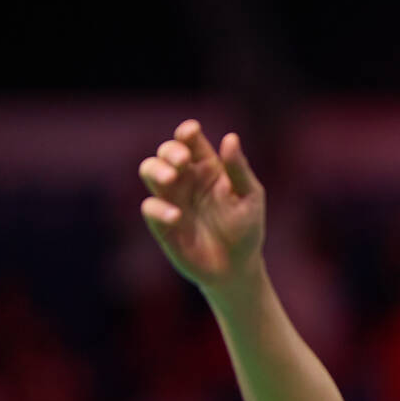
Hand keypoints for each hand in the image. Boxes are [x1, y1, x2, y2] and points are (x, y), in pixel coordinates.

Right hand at [138, 120, 265, 292]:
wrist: (237, 268)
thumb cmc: (246, 228)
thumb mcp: (250, 197)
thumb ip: (238, 169)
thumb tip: (230, 138)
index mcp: (207, 167)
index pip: (191, 142)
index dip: (187, 133)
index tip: (191, 132)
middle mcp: (185, 179)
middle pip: (165, 152)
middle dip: (170, 151)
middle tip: (183, 161)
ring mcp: (171, 199)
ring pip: (149, 171)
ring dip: (156, 170)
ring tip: (171, 178)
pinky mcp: (162, 223)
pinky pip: (150, 207)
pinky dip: (159, 208)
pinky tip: (176, 216)